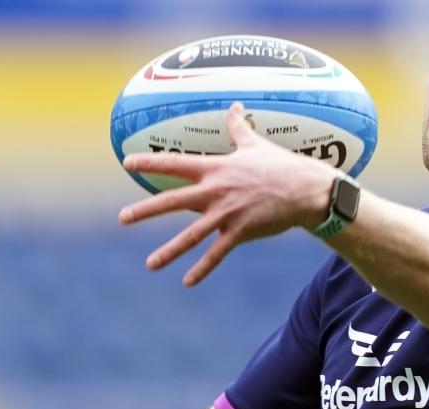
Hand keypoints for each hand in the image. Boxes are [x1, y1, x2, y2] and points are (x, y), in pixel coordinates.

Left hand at [119, 102, 336, 286]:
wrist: (306, 190)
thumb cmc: (281, 164)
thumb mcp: (256, 143)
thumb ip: (239, 127)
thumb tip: (236, 105)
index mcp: (216, 168)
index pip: (175, 163)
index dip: (149, 162)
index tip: (126, 162)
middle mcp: (216, 191)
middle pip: (173, 200)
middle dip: (145, 210)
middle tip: (123, 219)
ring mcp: (227, 213)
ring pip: (191, 235)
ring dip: (169, 251)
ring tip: (150, 264)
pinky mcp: (241, 232)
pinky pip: (217, 253)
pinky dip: (202, 268)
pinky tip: (187, 281)